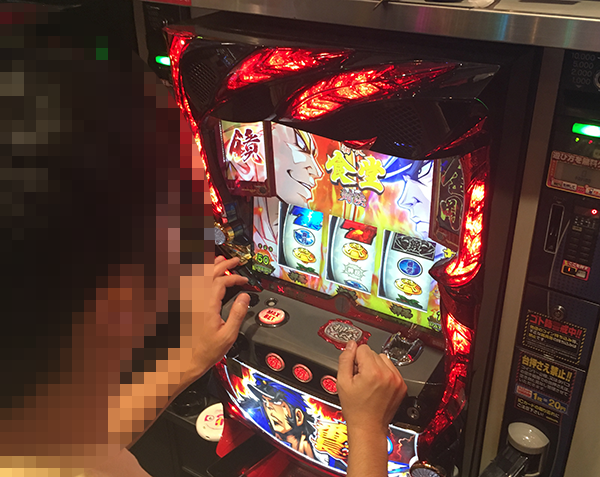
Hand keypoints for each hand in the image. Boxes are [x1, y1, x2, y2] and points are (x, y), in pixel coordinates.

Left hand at [189, 256, 249, 373]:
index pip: (221, 282)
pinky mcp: (187, 306)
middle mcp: (196, 300)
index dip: (234, 278)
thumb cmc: (206, 351)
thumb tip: (245, 297)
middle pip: (209, 274)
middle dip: (224, 264)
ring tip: (220, 260)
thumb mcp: (229, 335)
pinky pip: (192, 285)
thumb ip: (238, 314)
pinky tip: (205, 275)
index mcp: (207, 305)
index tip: (244, 281)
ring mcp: (189, 302)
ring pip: (198, 276)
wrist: (186, 360)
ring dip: (210, 267)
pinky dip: (200, 276)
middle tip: (235, 261)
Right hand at [337, 341, 406, 434]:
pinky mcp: (402, 385)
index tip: (353, 370)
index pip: (363, 348)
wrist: (368, 427)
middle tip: (360, 379)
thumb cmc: (356, 409)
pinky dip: (384, 374)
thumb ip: (345, 359)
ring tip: (369, 382)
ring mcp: (397, 380)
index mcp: (373, 372)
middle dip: (364, 362)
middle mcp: (388, 374)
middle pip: (373, 353)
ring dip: (375, 366)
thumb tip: (350, 345)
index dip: (354, 358)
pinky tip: (377, 386)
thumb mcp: (342, 382)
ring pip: (383, 359)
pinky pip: (391, 369)